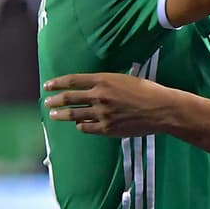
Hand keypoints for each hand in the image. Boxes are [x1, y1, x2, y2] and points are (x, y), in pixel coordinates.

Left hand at [43, 73, 178, 136]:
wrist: (162, 109)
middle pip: (69, 98)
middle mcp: (99, 96)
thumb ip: (107, 83)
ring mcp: (102, 114)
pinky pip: (86, 127)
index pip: (72, 81)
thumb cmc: (148, 91)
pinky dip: (81, 126)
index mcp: (103, 80)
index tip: (48, 86)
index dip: (58, 83)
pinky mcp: (107, 128)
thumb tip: (94, 87)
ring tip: (54, 115)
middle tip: (47, 102)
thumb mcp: (125, 80)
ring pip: (74, 114)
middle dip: (55, 100)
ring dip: (61, 115)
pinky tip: (79, 125)